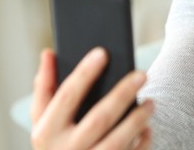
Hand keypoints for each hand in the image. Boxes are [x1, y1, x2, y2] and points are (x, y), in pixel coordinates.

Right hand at [30, 47, 153, 149]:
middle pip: (98, 118)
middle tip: (141, 74)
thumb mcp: (43, 119)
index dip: (84, 74)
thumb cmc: (55, 142)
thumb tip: (48, 53)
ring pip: (117, 141)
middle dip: (121, 95)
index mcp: (47, 132)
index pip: (66, 96)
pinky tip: (148, 128)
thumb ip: (45, 87)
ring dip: (137, 120)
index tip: (102, 52)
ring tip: (151, 103)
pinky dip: (142, 143)